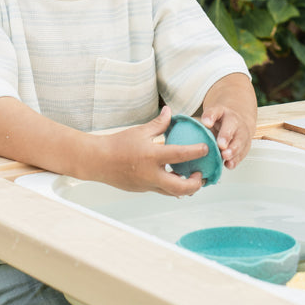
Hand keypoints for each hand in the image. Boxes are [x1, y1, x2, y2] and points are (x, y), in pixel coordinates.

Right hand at [90, 106, 206, 196]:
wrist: (98, 161)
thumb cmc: (118, 144)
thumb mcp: (140, 131)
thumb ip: (158, 124)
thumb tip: (170, 112)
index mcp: (152, 156)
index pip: (180, 155)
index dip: (196, 152)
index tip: (206, 149)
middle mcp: (151, 174)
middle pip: (181, 187)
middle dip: (196, 183)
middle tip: (202, 174)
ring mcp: (147, 185)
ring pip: (173, 192)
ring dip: (186, 187)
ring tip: (192, 178)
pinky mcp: (143, 190)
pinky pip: (162, 190)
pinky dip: (172, 186)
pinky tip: (176, 178)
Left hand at [201, 103, 254, 169]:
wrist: (237, 122)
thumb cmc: (220, 120)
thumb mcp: (210, 116)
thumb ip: (203, 123)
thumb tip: (195, 131)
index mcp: (222, 112)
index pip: (215, 112)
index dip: (210, 117)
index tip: (206, 123)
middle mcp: (234, 121)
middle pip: (231, 127)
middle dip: (226, 136)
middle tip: (221, 145)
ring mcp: (241, 133)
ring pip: (239, 141)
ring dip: (233, 150)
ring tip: (225, 156)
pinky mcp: (245, 146)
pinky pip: (242, 153)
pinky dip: (235, 160)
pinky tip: (229, 164)